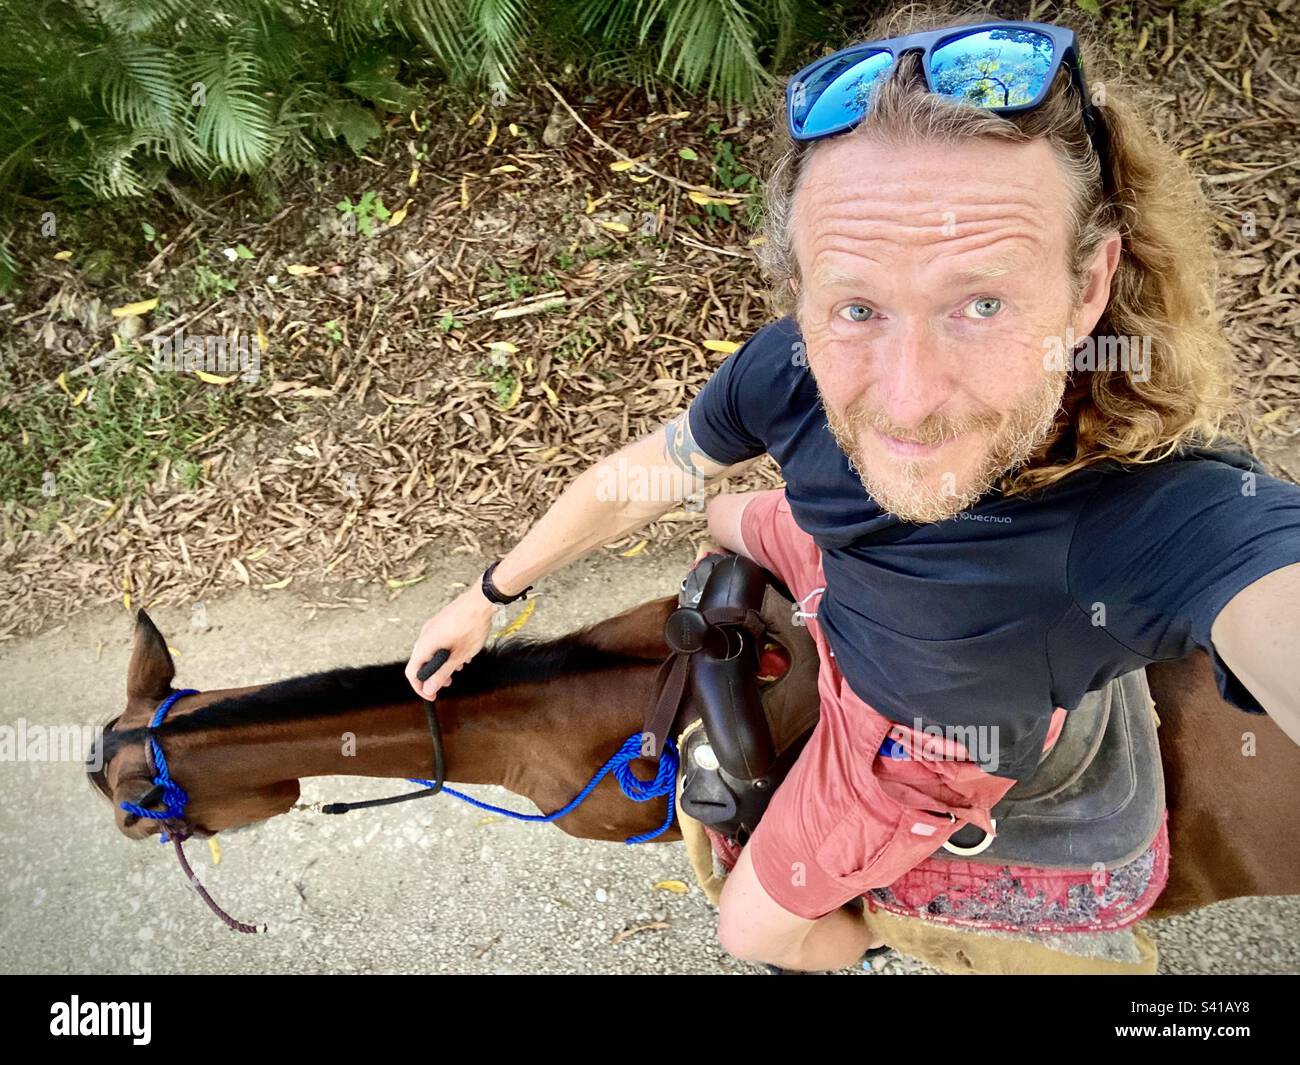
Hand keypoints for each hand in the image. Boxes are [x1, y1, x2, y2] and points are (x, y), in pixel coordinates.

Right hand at [405, 586, 497, 700]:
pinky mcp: (441, 623)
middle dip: (433, 676)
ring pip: (431, 652)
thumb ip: (442, 673)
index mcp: (425, 644)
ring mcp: (432, 628)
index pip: (412, 672)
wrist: (481, 601)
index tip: (431, 694)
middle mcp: (425, 635)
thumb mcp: (458, 656)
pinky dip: (446, 652)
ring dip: (442, 664)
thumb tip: (430, 688)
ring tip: (457, 668)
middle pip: (420, 662)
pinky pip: (438, 642)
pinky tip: (462, 654)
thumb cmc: (471, 625)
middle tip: (446, 683)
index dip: (420, 687)